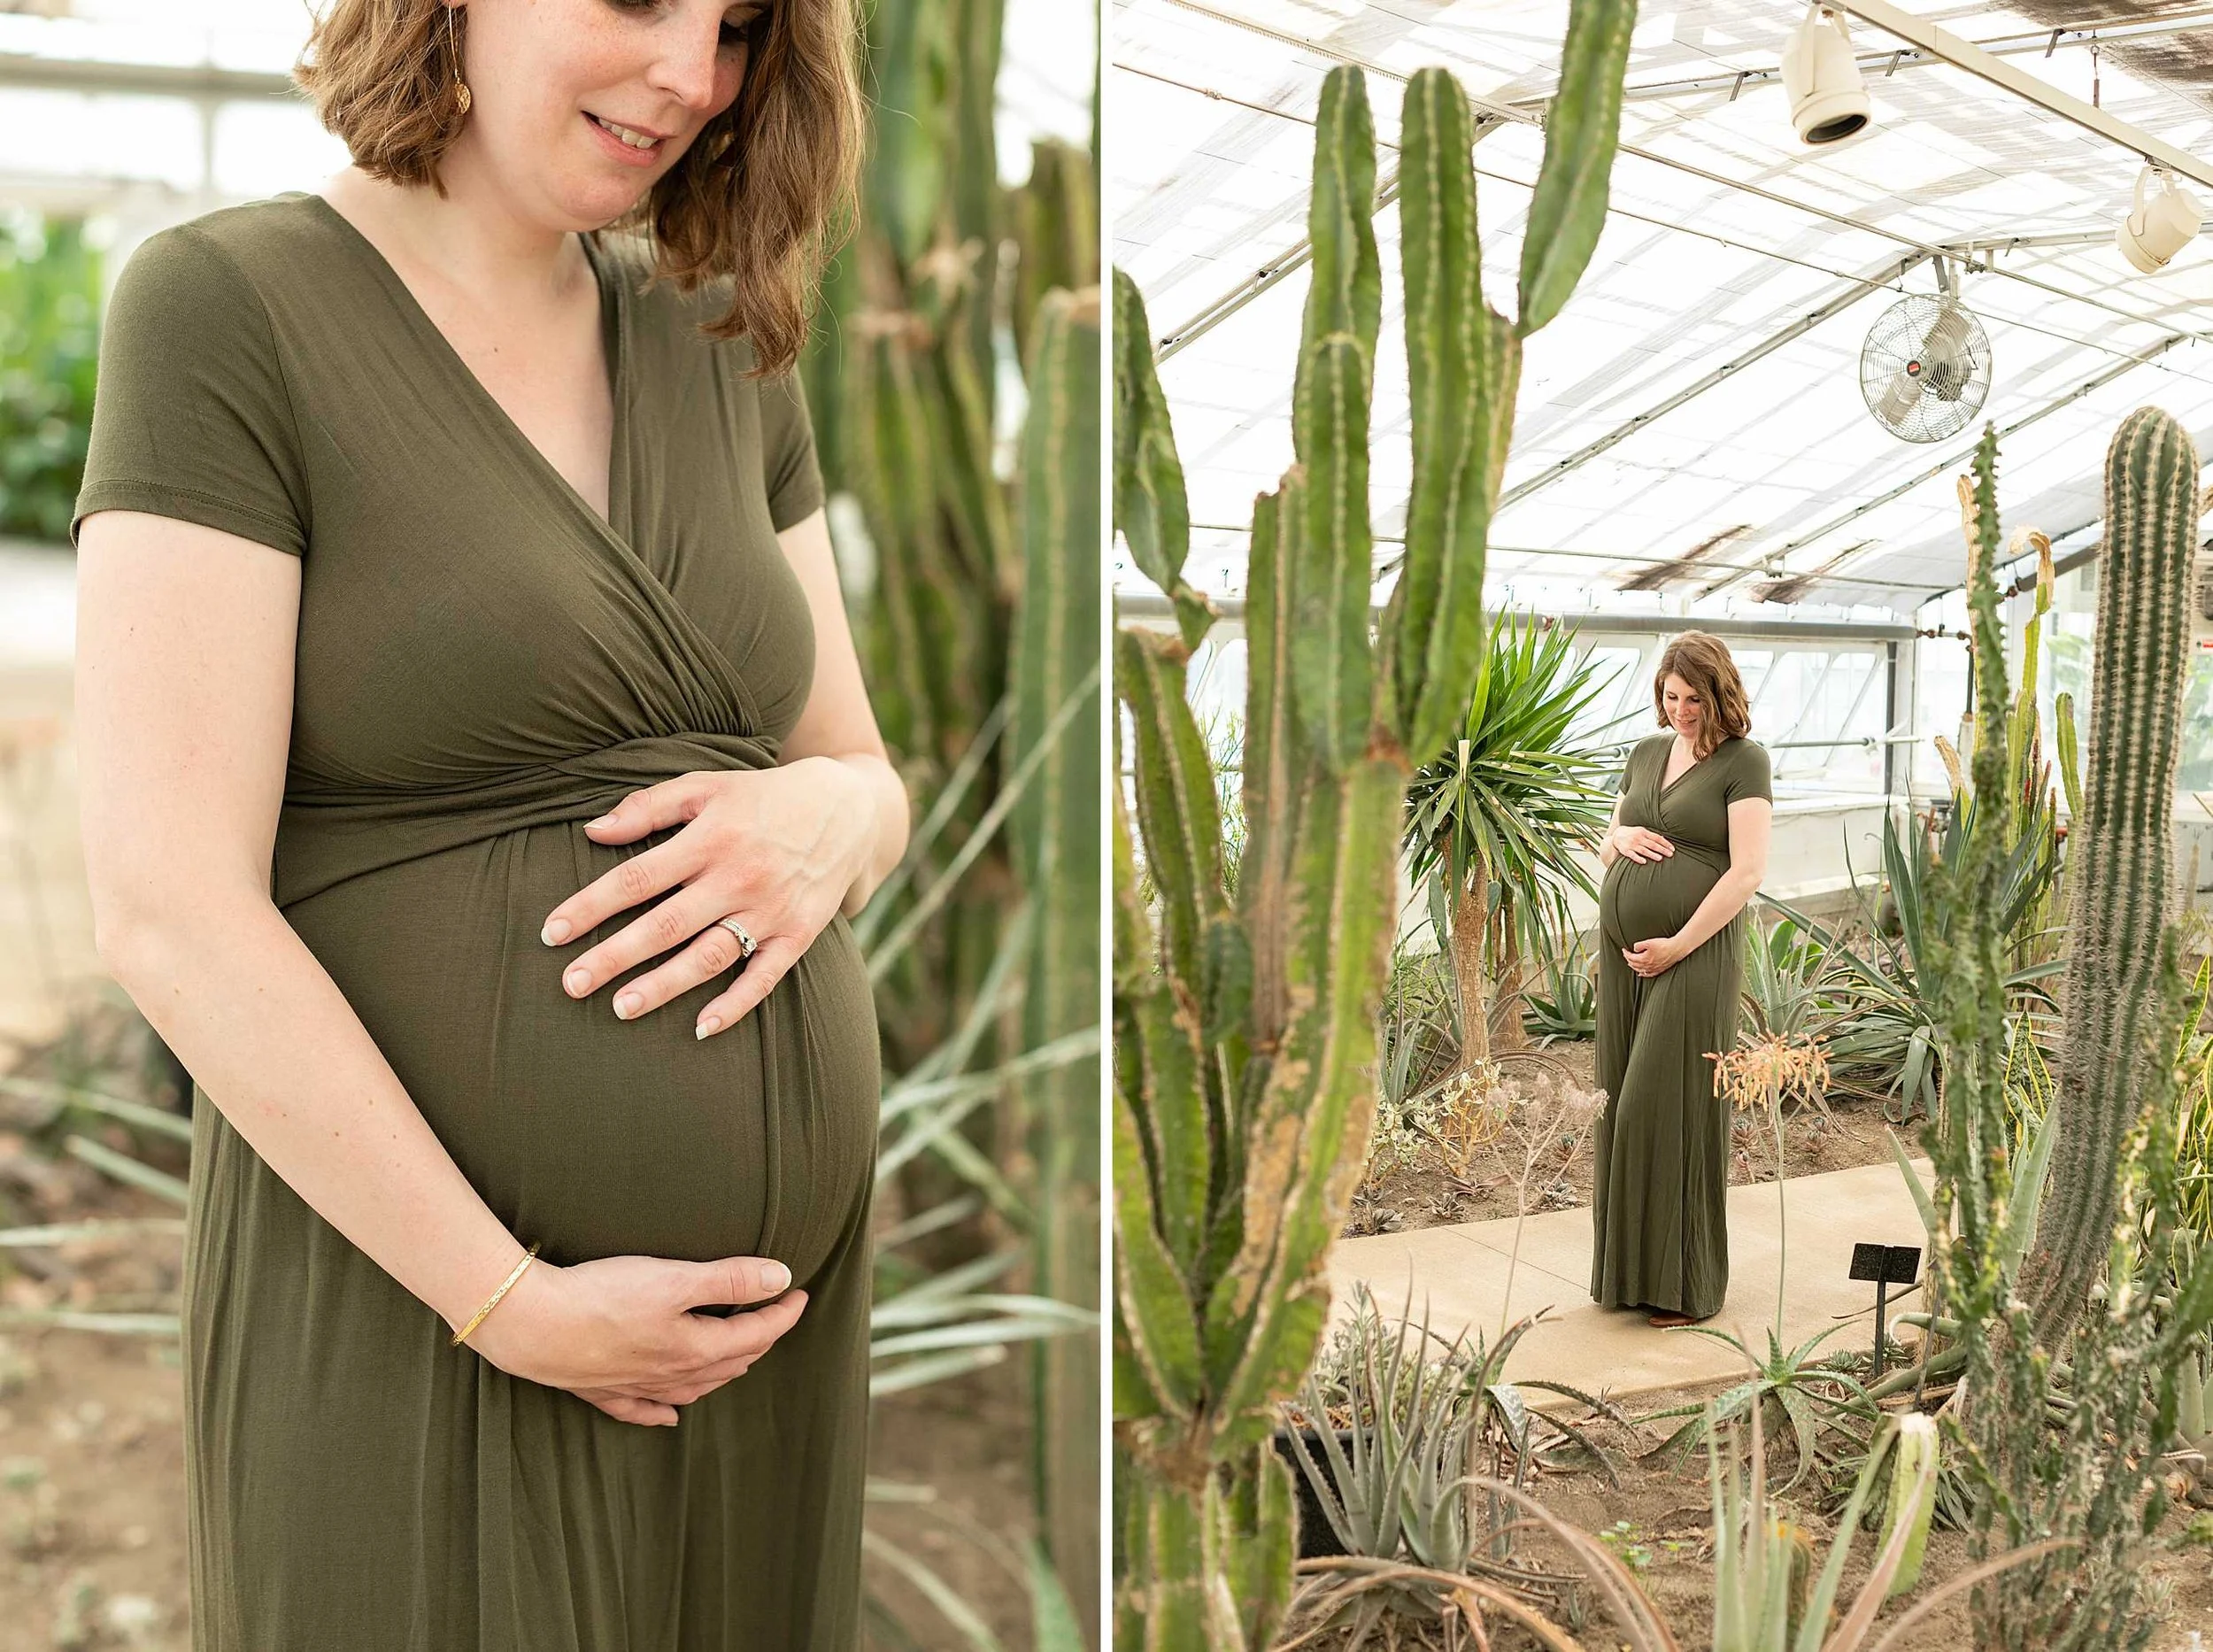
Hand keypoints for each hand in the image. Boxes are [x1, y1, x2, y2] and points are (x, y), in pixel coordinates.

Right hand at [466, 1251, 809, 1426]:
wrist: (532, 1325)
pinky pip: (643, 1409)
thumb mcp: (674, 1278)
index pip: (755, 1334)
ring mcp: (636, 1387)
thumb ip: (729, 1279)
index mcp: (695, 1349)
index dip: (783, 1314)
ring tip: (739, 1358)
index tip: (800, 1294)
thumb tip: (781, 1280)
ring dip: (722, 1373)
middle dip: (759, 1339)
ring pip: (694, 1388)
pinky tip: (671, 1416)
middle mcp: (671, 1376)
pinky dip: (663, 1411)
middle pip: (729, 1362)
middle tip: (774, 1317)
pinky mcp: (602, 1389)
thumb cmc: (603, 1296)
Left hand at [541, 758, 874, 1038]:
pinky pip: (765, 977)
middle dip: (614, 955)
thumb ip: (650, 807)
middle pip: (665, 923)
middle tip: (571, 984)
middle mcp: (739, 876)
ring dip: (664, 985)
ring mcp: (771, 909)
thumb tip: (592, 831)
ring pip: (709, 955)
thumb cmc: (764, 797)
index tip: (552, 932)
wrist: (848, 810)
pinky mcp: (798, 934)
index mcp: (710, 837)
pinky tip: (701, 1028)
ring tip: (620, 1008)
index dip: (592, 905)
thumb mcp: (708, 786)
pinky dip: (735, 1004)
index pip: (638, 876)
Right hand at [1611, 825, 1674, 863]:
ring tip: (1660, 858)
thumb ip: (1651, 835)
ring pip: (1644, 850)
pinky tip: (1644, 862)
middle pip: (1652, 844)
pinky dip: (1638, 858)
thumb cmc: (1633, 833)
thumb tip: (1664, 838)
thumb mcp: (1642, 831)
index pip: (1657, 838)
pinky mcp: (1625, 851)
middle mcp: (1638, 838)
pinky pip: (1632, 855)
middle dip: (1662, 849)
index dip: (1665, 843)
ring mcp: (1631, 844)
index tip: (1672, 849)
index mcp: (1643, 832)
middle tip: (1670, 854)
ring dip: (1652, 854)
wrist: (1617, 835)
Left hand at [1622, 935, 1686, 977]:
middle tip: (1626, 955)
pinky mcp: (1660, 969)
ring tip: (1630, 964)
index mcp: (1644, 959)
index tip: (1623, 949)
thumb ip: (1639, 946)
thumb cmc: (1664, 945)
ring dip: (1634, 967)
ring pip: (1640, 970)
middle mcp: (1648, 966)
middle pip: (1634, 965)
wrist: (1677, 948)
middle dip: (1628, 960)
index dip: (1626, 953)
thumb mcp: (1649, 942)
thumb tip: (1634, 949)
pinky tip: (1641, 974)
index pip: (1631, 958)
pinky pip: (1649, 974)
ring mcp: (1654, 968)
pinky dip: (1643, 974)